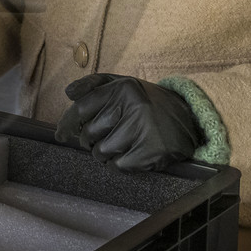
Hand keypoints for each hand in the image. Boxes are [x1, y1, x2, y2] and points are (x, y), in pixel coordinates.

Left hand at [54, 73, 202, 170]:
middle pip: (89, 134)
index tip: (60, 134)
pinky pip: (118, 166)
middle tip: (101, 139)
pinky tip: (129, 155)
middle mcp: (133, 106)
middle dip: (90, 141)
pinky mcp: (152, 152)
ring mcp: (143, 130)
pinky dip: (118, 164)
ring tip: (118, 146)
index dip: (67, 123)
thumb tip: (69, 93)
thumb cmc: (148, 103)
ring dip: (104, 155)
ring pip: (102, 153)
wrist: (189, 119)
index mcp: (123, 88)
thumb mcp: (124, 85)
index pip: (82, 108)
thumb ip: (95, 85)